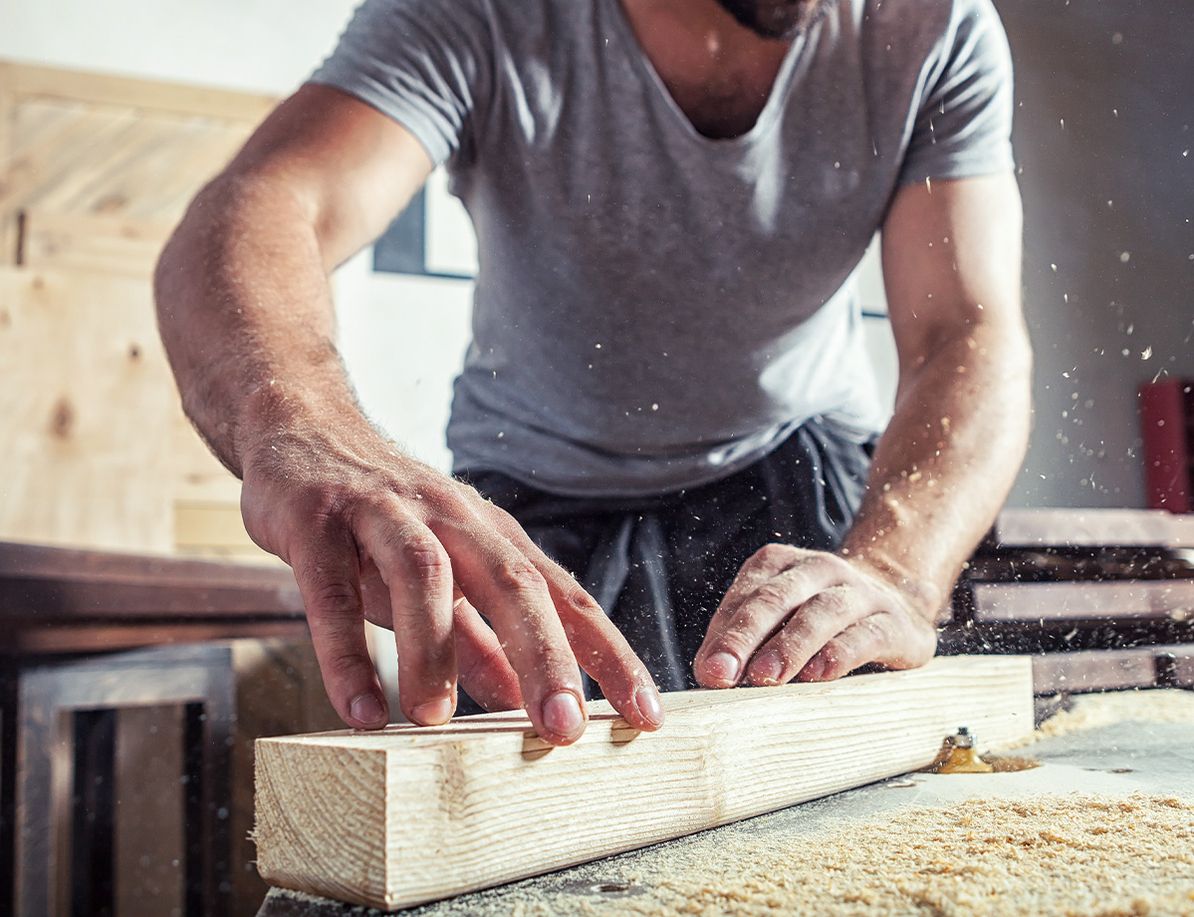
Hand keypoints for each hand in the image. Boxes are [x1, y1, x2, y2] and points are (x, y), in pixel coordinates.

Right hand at [239, 422, 663, 744]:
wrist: (303, 429)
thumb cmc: (385, 518)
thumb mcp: (442, 578)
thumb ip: (478, 639)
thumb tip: (518, 701)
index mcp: (492, 536)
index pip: (565, 597)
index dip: (608, 656)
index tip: (647, 716)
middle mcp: (453, 519)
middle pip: (514, 582)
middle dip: (545, 656)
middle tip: (565, 729)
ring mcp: (385, 513)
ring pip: (425, 575)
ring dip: (434, 649)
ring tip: (435, 721)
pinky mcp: (318, 520)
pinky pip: (331, 588)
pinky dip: (344, 650)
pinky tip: (358, 707)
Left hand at [693, 545, 937, 687]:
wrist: (899, 602)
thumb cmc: (819, 620)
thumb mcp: (779, 619)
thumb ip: (744, 640)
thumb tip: (709, 673)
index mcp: (781, 564)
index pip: (745, 595)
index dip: (723, 634)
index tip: (707, 671)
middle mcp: (819, 569)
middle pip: (775, 598)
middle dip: (744, 637)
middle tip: (722, 674)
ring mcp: (860, 592)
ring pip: (821, 613)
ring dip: (789, 646)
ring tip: (765, 676)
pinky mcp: (895, 624)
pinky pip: (865, 635)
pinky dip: (839, 654)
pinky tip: (818, 675)